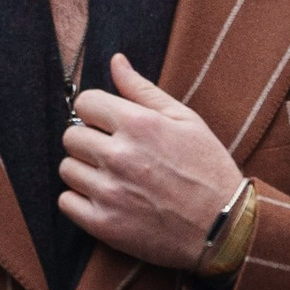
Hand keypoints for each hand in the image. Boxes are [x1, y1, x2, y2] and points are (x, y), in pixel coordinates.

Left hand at [59, 51, 241, 268]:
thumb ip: (143, 90)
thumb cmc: (207, 169)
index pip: (85, 103)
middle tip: (113, 154)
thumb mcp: (185, 120)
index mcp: (138, 124)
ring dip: (84, 171)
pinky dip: (80, 201)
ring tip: (112, 178)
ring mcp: (109, 192)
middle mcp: (119, 156)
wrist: (224, 227)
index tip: (109, 124)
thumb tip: (115, 61)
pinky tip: (106, 199)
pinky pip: (66, 202)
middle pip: (71, 136)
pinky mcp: (104, 224)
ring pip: (67, 169)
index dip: (96, 112)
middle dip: (89, 141)